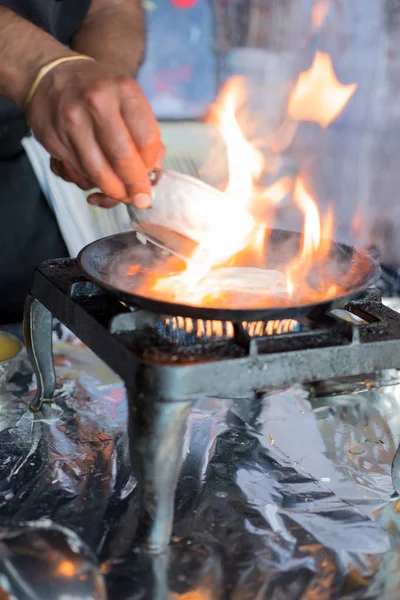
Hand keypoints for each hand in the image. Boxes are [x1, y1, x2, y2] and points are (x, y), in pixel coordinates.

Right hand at [26, 58, 163, 207]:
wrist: (50, 75)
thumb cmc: (98, 91)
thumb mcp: (127, 97)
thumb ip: (143, 132)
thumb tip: (152, 172)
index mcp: (122, 89)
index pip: (147, 140)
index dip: (151, 165)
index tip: (151, 176)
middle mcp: (95, 102)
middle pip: (122, 159)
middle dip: (134, 186)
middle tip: (140, 198)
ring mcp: (70, 120)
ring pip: (98, 172)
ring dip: (112, 190)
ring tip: (120, 192)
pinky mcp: (52, 138)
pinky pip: (76, 172)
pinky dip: (89, 181)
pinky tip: (95, 177)